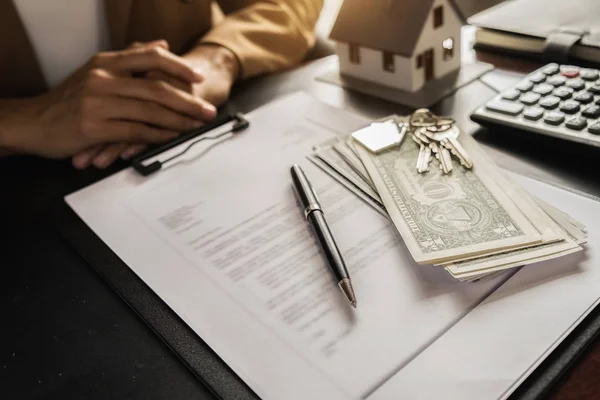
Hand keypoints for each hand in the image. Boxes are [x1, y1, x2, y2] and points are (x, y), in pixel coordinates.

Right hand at [9, 41, 217, 163]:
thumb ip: (129, 57)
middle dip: (187, 101)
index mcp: (105, 63)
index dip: (178, 66)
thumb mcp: (96, 71)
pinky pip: (135, 131)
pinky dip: (157, 135)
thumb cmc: (68, 100)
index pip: (150, 57)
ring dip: (177, 121)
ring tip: (195, 126)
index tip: (198, 77)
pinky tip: (171, 137)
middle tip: (207, 110)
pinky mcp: (94, 127)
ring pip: (149, 111)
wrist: (33, 122)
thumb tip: (161, 43)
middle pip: (156, 88)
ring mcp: (98, 103)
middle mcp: (103, 79)